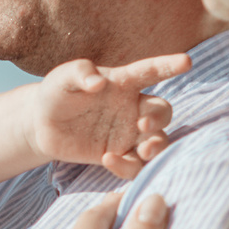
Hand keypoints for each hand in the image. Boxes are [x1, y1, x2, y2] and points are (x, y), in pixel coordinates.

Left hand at [25, 53, 184, 178]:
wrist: (42, 125)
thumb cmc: (57, 93)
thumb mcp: (62, 78)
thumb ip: (80, 73)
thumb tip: (98, 82)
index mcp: (124, 83)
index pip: (151, 71)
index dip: (168, 65)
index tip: (186, 61)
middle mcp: (133, 108)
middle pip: (163, 113)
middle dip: (160, 119)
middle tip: (143, 124)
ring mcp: (128, 133)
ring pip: (158, 142)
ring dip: (157, 147)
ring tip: (144, 151)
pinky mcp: (120, 155)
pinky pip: (135, 165)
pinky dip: (127, 166)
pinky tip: (106, 159)